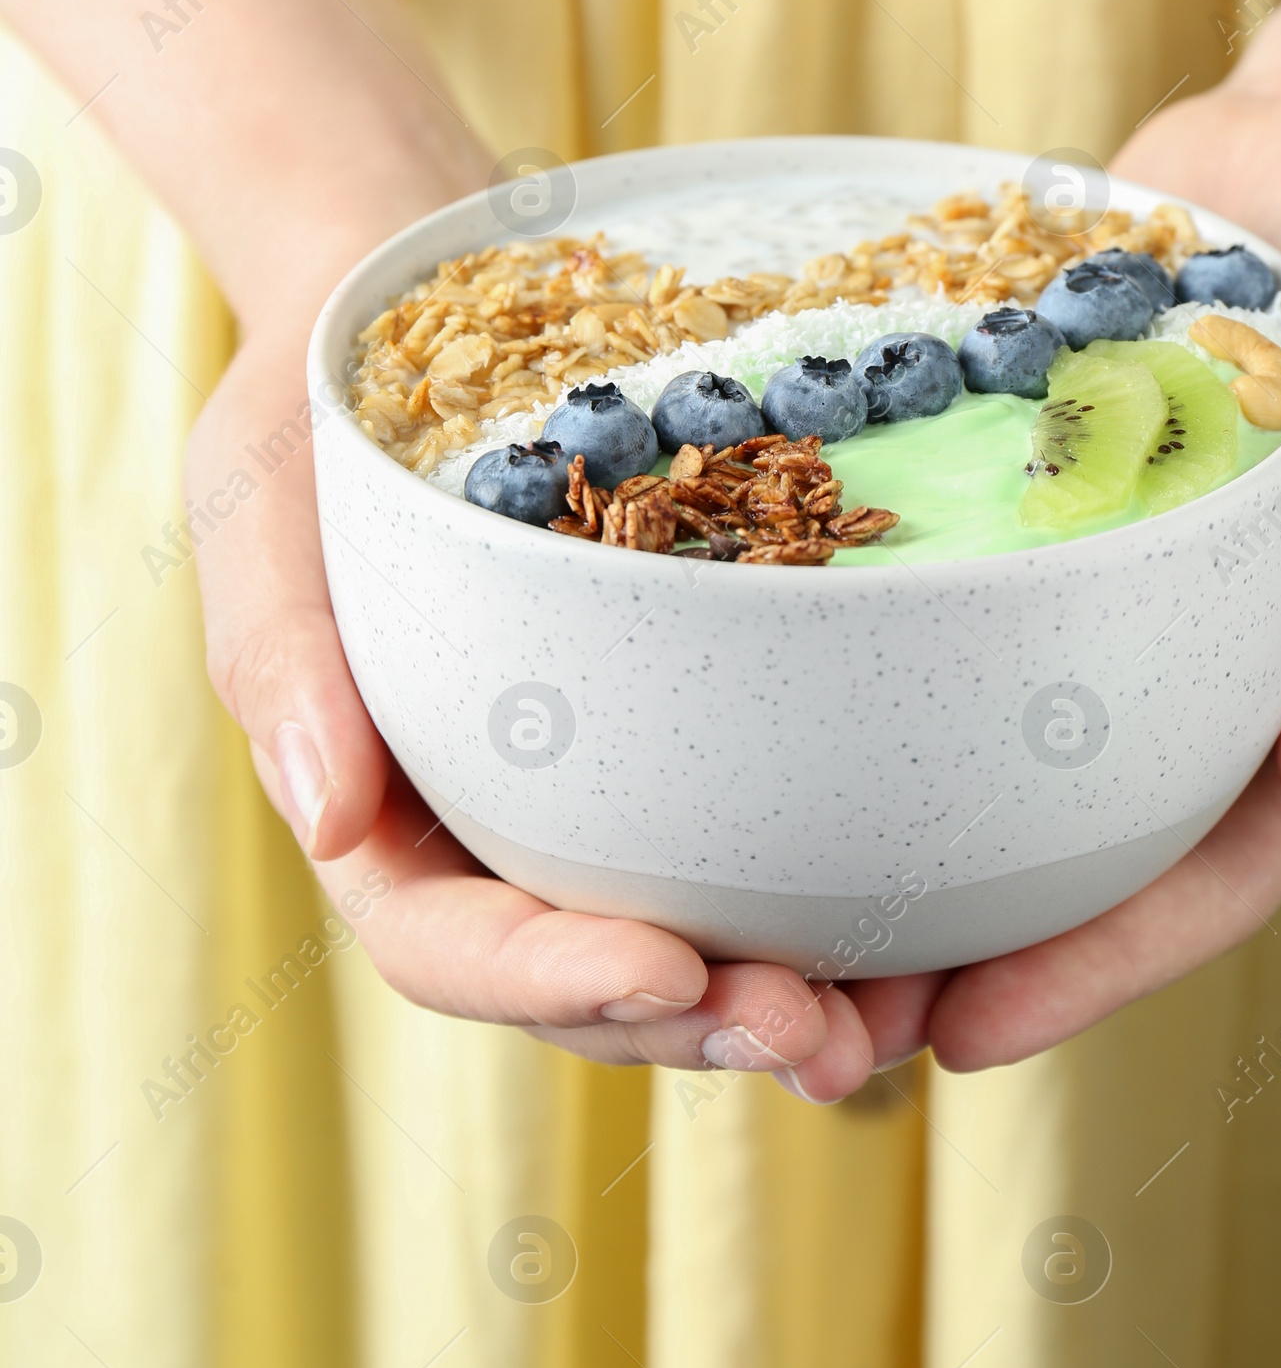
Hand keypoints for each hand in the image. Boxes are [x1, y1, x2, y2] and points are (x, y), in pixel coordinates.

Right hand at [188, 315, 876, 1097]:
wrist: (409, 328)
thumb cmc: (312, 424)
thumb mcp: (258, 507)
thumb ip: (284, 658)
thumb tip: (328, 818)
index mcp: (383, 824)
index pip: (453, 948)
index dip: (554, 980)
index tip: (667, 968)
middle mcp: (496, 843)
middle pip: (595, 988)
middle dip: (704, 1027)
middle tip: (824, 1039)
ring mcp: (595, 811)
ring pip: (695, 955)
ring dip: (796, 1006)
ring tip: (903, 1017)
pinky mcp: (684, 751)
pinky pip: (760, 857)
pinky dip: (840, 909)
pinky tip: (935, 932)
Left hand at [848, 64, 1280, 1072]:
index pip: (1203, 878)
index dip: (1092, 969)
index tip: (963, 1037)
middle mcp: (1195, 682)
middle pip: (1079, 857)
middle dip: (965, 954)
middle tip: (825, 1030)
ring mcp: (1110, 615)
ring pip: (1003, 770)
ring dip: (904, 855)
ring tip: (777, 931)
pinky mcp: (1032, 530)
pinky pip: (954, 638)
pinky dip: (878, 698)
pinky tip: (773, 732)